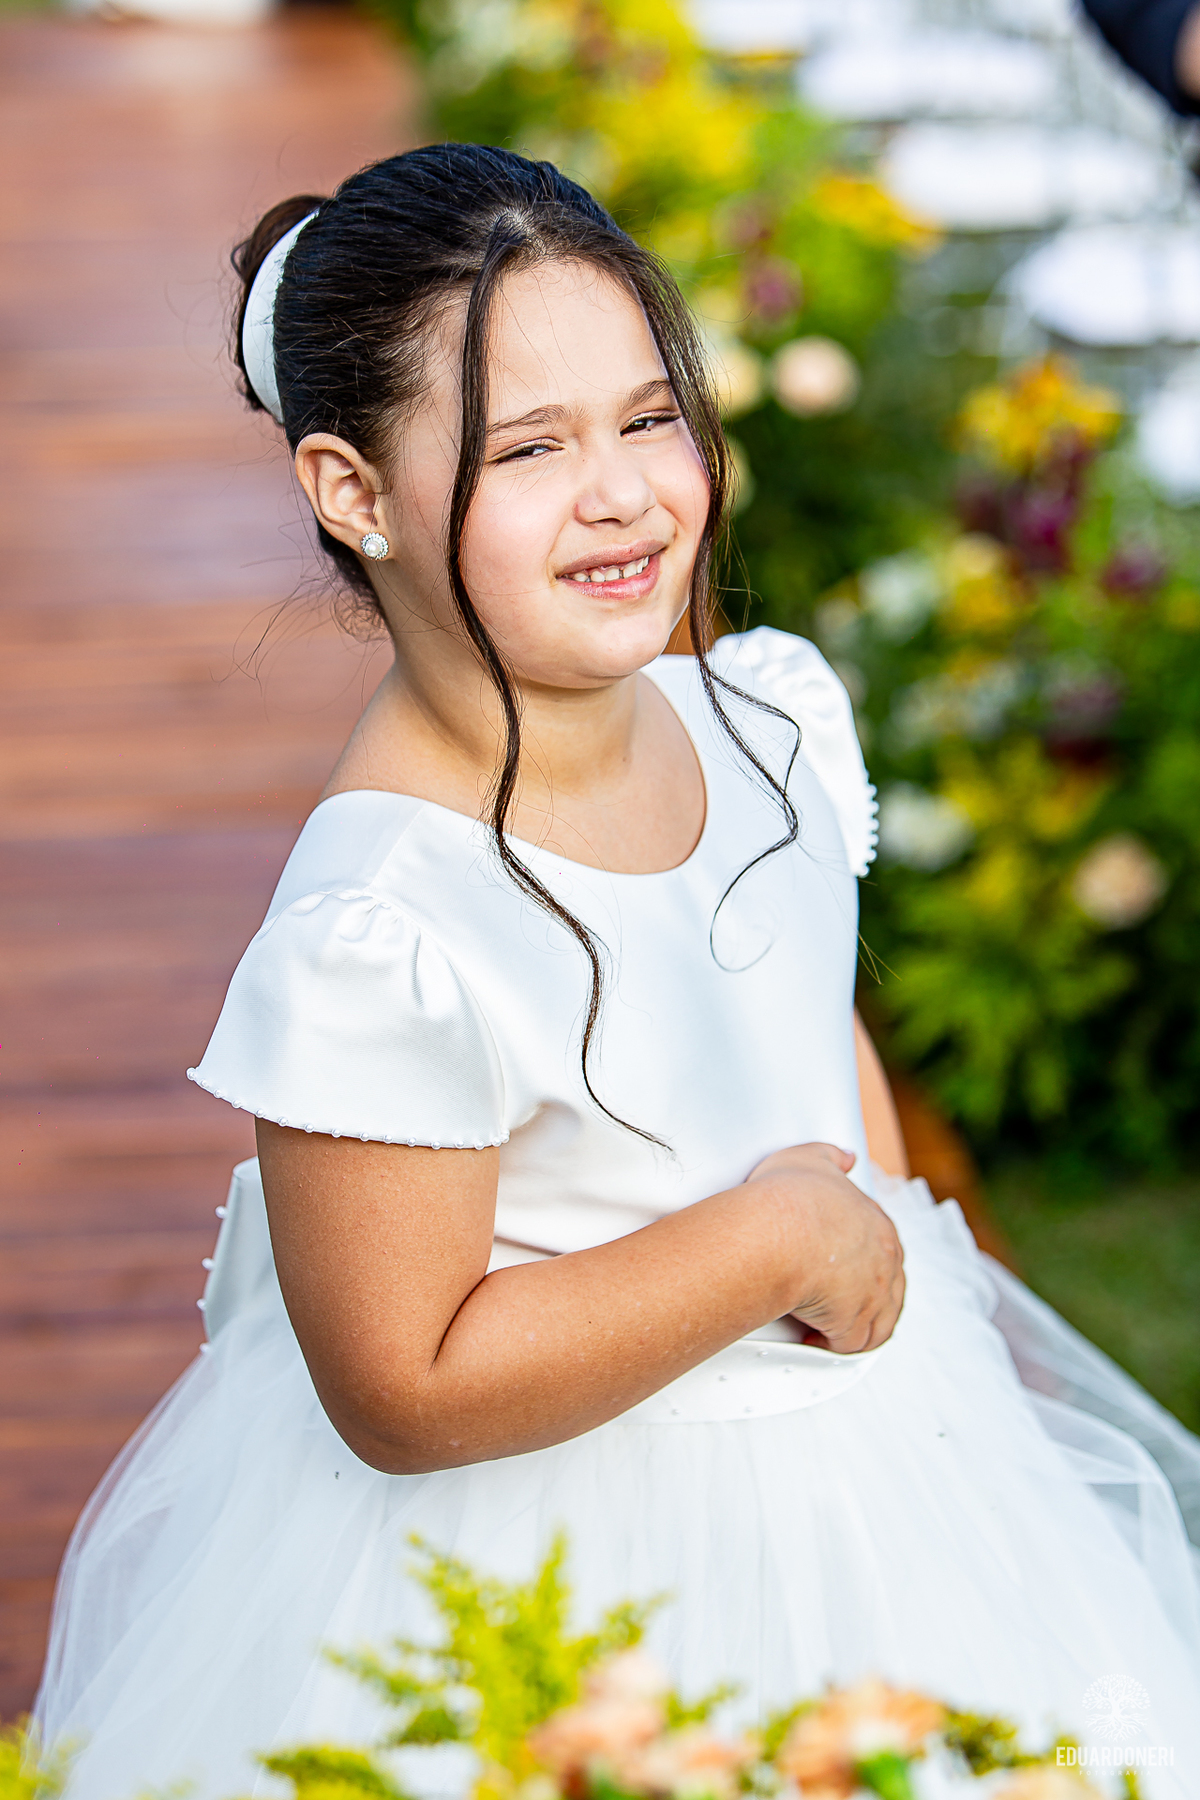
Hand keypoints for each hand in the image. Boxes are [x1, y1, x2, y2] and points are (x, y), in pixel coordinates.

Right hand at [744, 1142, 904, 1354]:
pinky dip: (837, 1345)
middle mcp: (884, 1262)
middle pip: (887, 1290)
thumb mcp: (811, 1158)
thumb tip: (847, 1157)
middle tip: (834, 1302)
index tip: (838, 1269)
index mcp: (878, 1225)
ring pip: (877, 1322)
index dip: (860, 1263)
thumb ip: (832, 1156)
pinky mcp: (855, 1323)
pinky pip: (853, 1344)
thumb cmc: (790, 1199)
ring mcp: (874, 1295)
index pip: (883, 1252)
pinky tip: (818, 1339)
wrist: (780, 1233)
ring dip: (855, 1327)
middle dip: (863, 1299)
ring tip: (829, 1327)